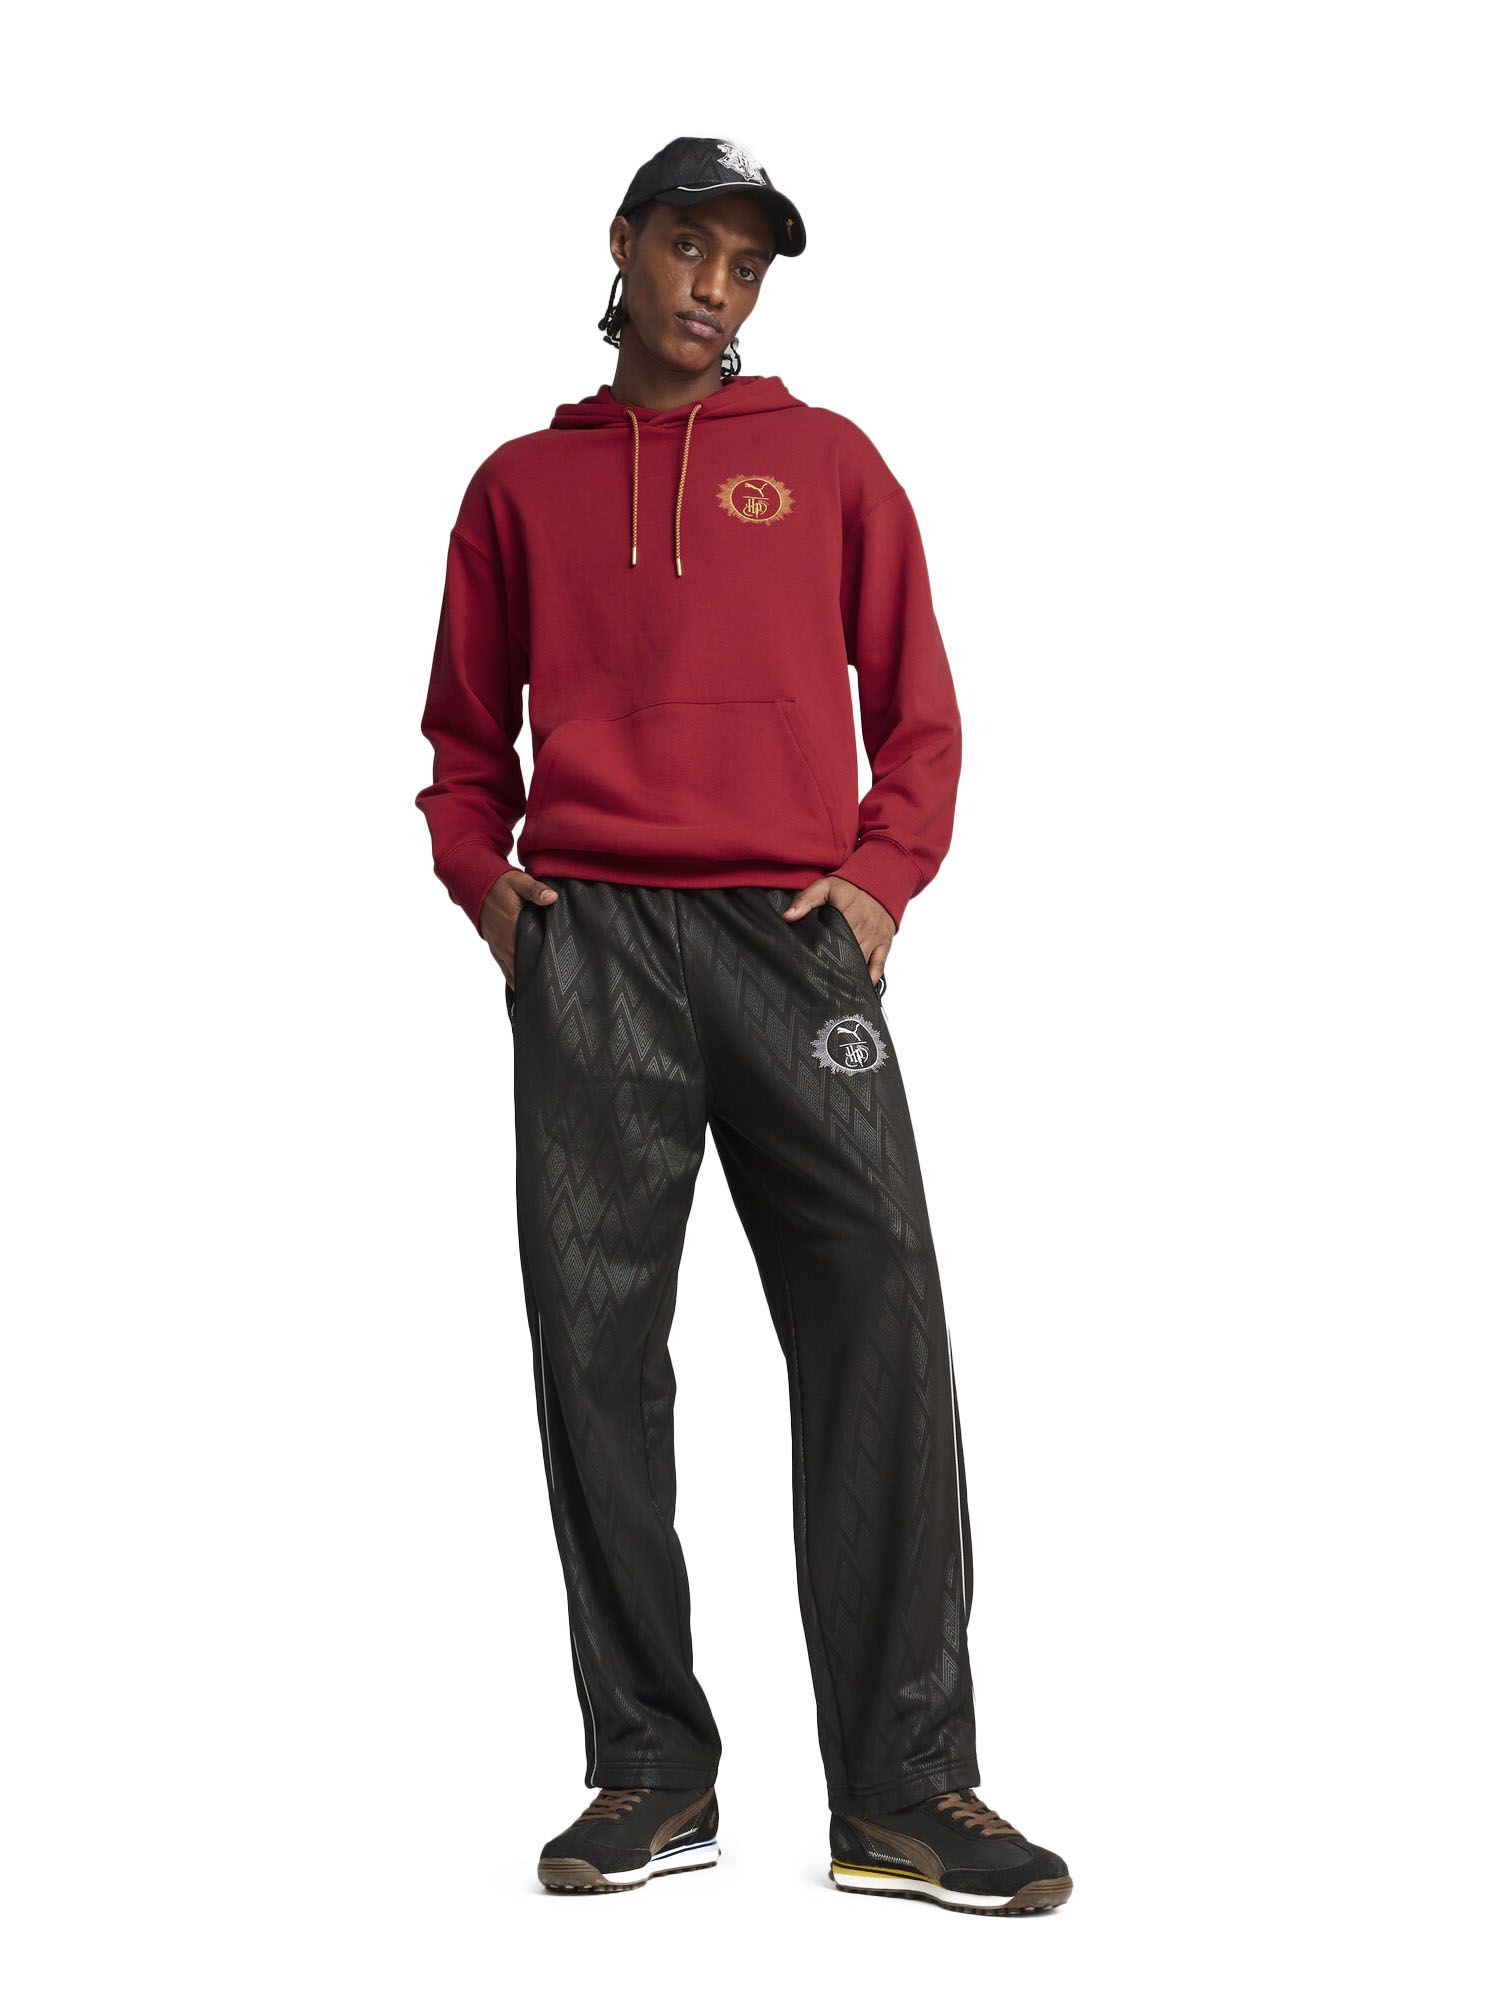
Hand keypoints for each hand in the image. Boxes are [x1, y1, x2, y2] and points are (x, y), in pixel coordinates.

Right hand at [480, 870, 557, 986]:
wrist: (477, 886)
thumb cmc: (500, 884)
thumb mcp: (519, 881)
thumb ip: (535, 890)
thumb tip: (552, 897)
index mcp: (513, 927)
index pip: (529, 953)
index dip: (542, 967)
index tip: (555, 979)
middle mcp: (504, 942)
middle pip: (522, 969)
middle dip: (537, 982)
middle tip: (554, 995)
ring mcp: (499, 948)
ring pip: (512, 973)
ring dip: (525, 984)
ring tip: (542, 999)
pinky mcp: (496, 949)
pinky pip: (505, 969)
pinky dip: (515, 980)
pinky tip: (526, 990)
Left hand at [780, 876, 893, 989]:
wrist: (882, 880)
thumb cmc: (851, 885)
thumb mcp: (825, 886)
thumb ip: (805, 900)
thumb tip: (787, 917)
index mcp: (849, 917)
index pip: (834, 943)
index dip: (823, 957)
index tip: (811, 969)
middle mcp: (864, 930)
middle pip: (847, 956)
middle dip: (833, 971)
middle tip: (819, 986)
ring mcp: (876, 939)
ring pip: (861, 964)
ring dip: (849, 976)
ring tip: (834, 992)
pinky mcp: (885, 943)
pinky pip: (879, 966)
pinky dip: (870, 978)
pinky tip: (860, 989)